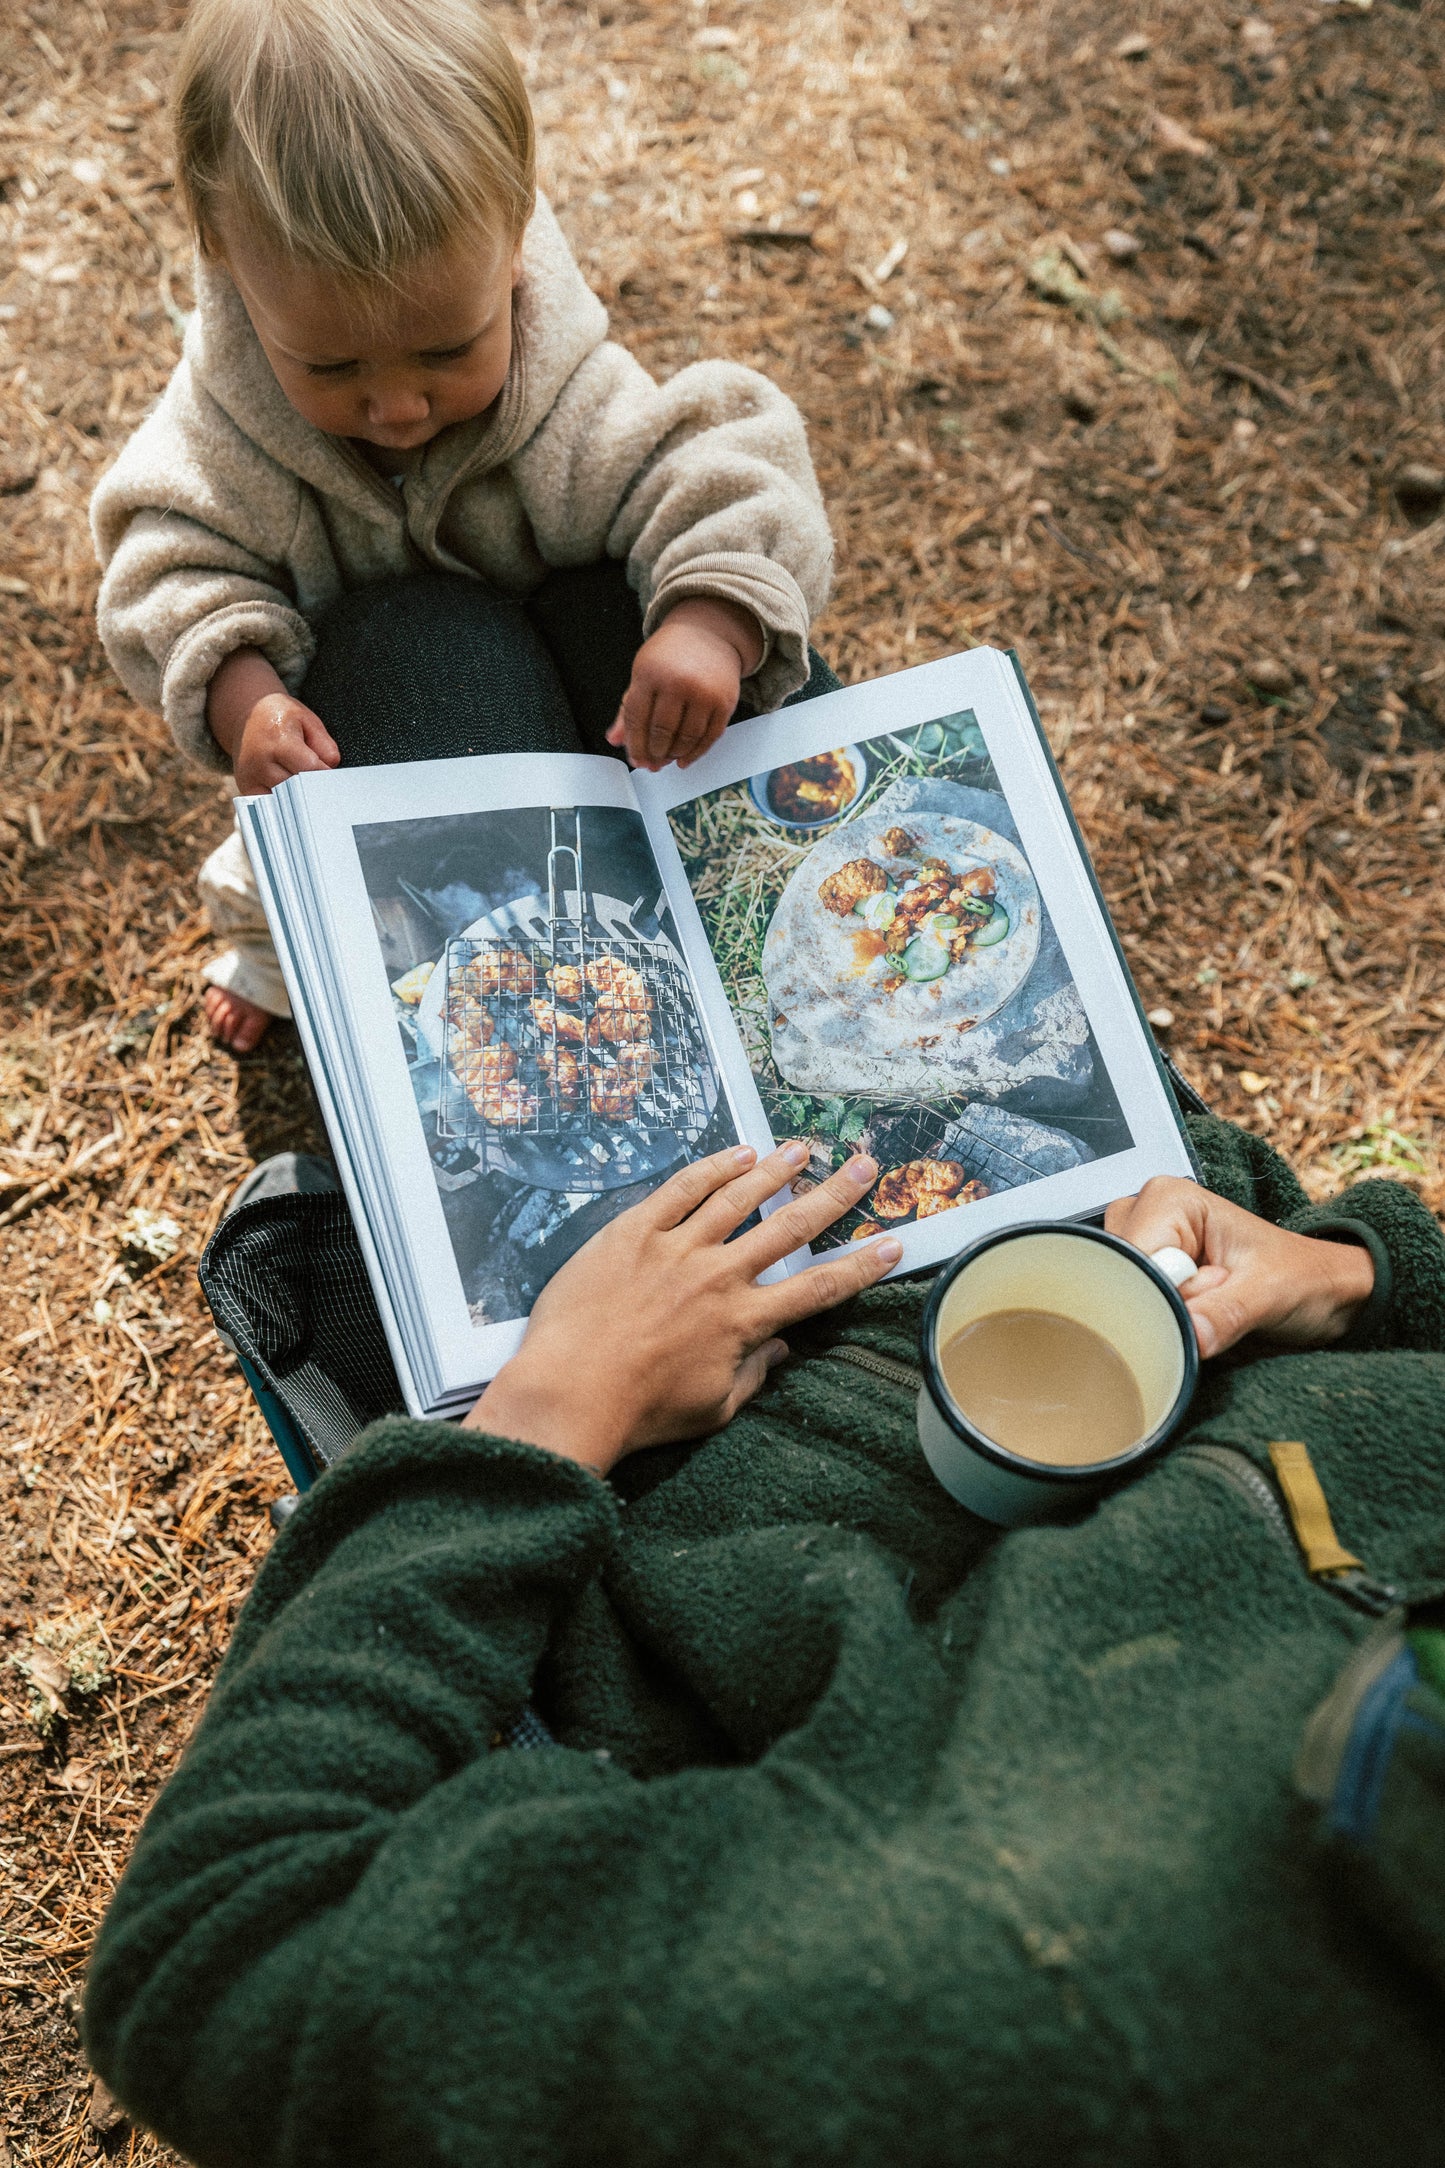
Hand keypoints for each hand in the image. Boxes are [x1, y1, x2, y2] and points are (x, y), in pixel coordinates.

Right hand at [207, 646, 340, 794]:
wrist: (245, 720)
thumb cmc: (281, 719)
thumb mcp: (307, 721)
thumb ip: (324, 744)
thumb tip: (330, 769)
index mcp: (278, 739)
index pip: (309, 768)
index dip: (325, 775)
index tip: (333, 779)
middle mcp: (260, 760)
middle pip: (297, 788)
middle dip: (314, 789)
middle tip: (324, 789)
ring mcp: (250, 777)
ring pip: (285, 801)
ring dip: (300, 799)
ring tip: (307, 790)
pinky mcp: (247, 789)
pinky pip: (271, 805)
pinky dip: (285, 805)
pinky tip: (292, 797)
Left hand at [466, 1143, 899, 1472]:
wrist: (570, 1391)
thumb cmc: (640, 1412)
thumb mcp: (712, 1409)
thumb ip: (753, 1376)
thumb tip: (781, 1350)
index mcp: (743, 1322)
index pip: (817, 1289)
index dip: (861, 1267)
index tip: (893, 1244)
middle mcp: (719, 1276)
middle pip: (789, 1227)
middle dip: (832, 1195)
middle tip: (863, 1166)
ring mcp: (675, 1249)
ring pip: (737, 1198)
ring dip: (774, 1170)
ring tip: (802, 1149)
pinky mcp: (633, 1232)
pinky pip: (680, 1190)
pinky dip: (713, 1168)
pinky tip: (738, 1153)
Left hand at [606, 597, 762, 771]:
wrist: (708, 632)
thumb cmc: (671, 656)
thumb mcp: (644, 674)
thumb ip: (628, 709)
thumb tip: (616, 740)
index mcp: (650, 673)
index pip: (637, 719)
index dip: (635, 745)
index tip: (636, 759)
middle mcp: (677, 682)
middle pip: (662, 732)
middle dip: (654, 754)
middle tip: (652, 764)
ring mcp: (703, 692)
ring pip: (686, 738)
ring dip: (674, 755)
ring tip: (667, 760)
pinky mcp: (724, 702)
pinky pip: (709, 737)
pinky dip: (696, 753)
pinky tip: (684, 760)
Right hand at [1104, 1178, 1374, 1358]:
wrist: (1324, 1295)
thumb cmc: (1304, 1277)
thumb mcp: (1272, 1293)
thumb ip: (1228, 1312)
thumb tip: (1189, 1335)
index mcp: (1172, 1200)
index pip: (1131, 1257)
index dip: (1164, 1292)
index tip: (1204, 1303)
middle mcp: (1149, 1218)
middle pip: (1118, 1276)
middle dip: (1162, 1304)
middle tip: (1213, 1302)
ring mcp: (1147, 1249)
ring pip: (1122, 1295)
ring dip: (1164, 1314)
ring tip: (1210, 1305)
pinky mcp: (1151, 1277)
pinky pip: (1134, 1309)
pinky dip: (1163, 1324)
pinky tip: (1197, 1317)